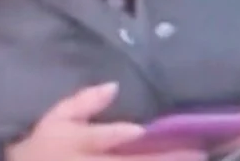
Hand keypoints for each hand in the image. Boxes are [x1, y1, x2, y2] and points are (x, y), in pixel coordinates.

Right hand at [6, 82, 206, 160]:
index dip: (117, 135)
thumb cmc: (44, 146)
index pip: (99, 138)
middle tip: (196, 152)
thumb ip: (84, 102)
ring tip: (195, 159)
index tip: (141, 131)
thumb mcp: (56, 119)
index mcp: (77, 143)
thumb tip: (114, 86)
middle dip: (162, 159)